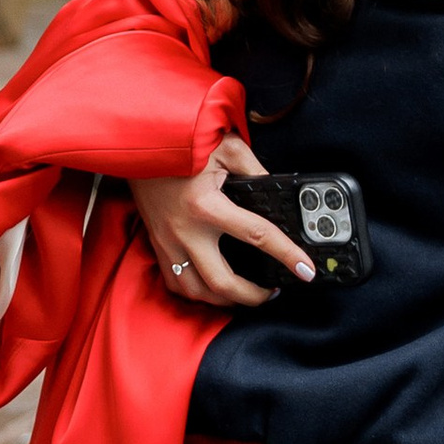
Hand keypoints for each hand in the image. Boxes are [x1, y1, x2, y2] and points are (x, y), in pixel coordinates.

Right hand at [129, 132, 312, 306]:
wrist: (138, 144)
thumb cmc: (181, 143)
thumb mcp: (227, 147)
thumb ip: (255, 170)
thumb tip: (276, 192)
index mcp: (206, 205)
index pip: (257, 236)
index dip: (287, 255)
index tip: (306, 270)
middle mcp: (185, 231)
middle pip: (223, 282)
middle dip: (253, 296)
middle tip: (273, 292)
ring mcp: (168, 242)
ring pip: (196, 291)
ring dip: (223, 300)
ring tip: (245, 295)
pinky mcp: (157, 244)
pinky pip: (175, 282)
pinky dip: (196, 293)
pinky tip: (211, 288)